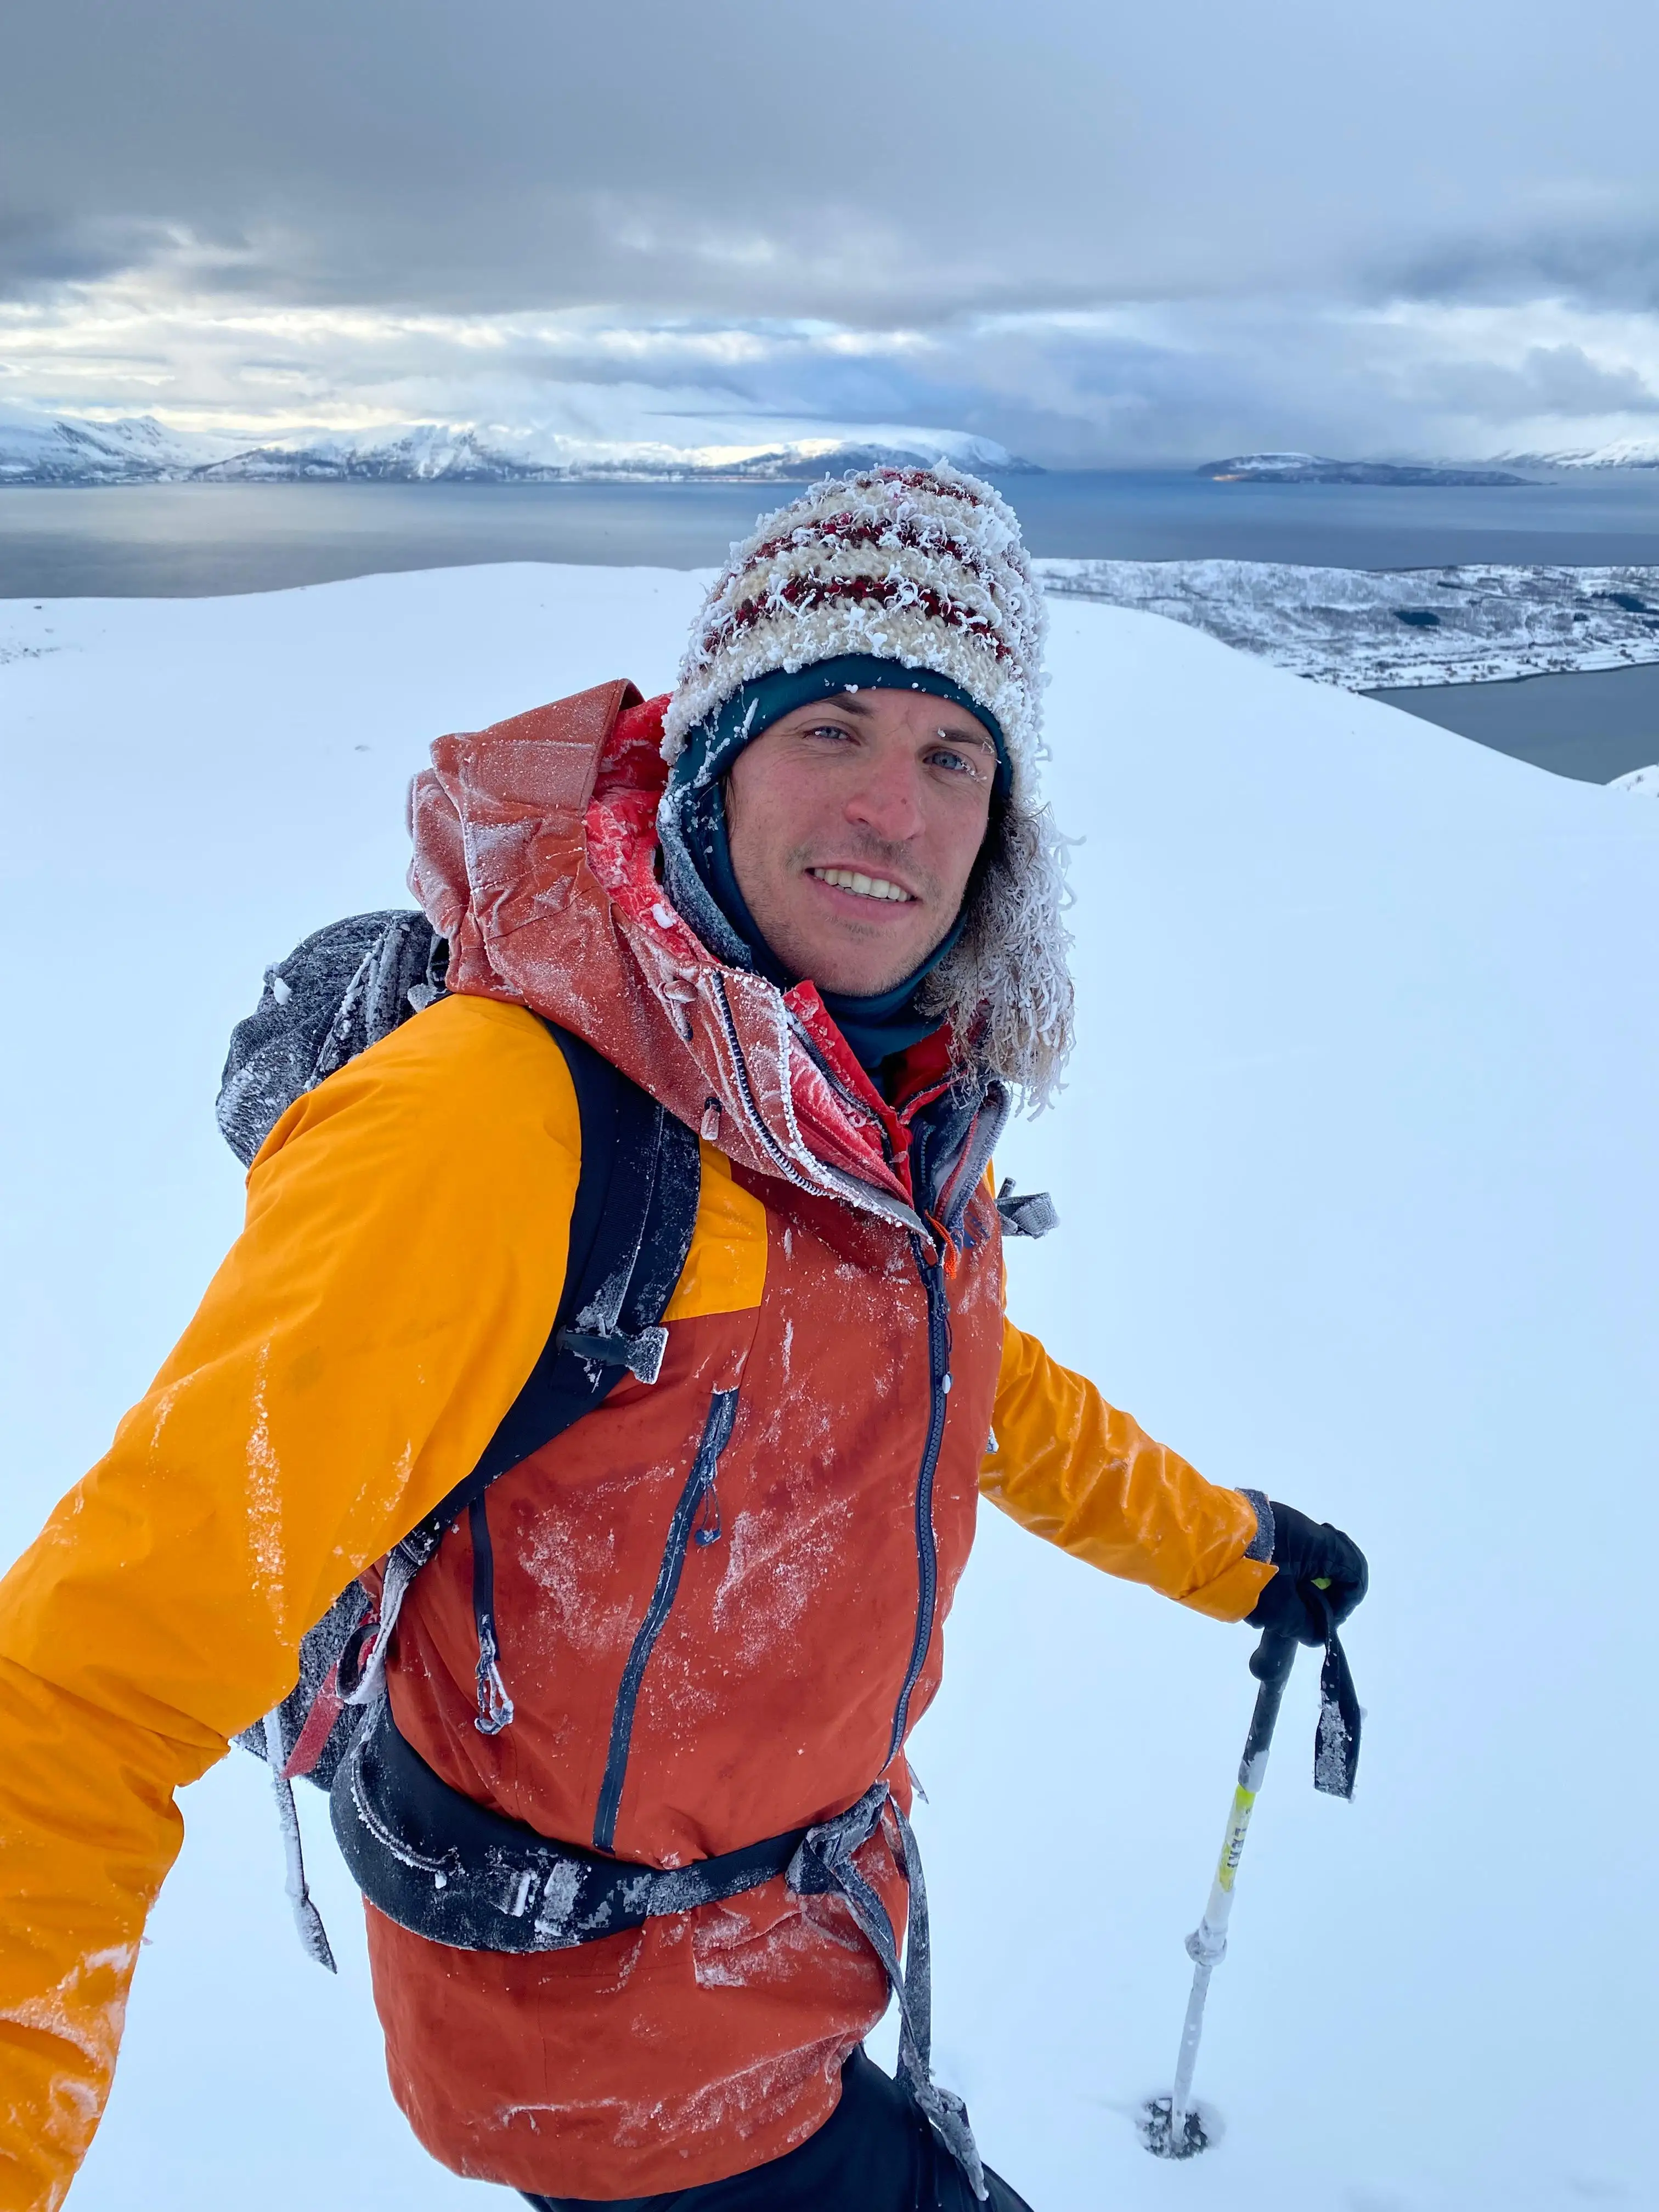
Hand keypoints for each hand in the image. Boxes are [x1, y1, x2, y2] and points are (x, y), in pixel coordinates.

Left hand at [1246, 1499, 1367, 1646]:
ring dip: (1301, 1588)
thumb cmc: (1248, 1575)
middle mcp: (1305, 1529)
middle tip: (1306, 1616)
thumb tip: (1317, 1634)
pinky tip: (1265, 1594)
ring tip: (1281, 1609)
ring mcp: (1283, 1526)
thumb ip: (1306, 1625)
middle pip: (1333, 1565)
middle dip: (1323, 1595)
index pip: (1354, 1570)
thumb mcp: (1280, 1610)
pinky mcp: (1262, 1529)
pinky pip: (1286, 1555)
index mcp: (1319, 1543)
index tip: (1324, 1620)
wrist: (1201, 1542)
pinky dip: (1284, 1577)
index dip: (1346, 1601)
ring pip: (1307, 1562)